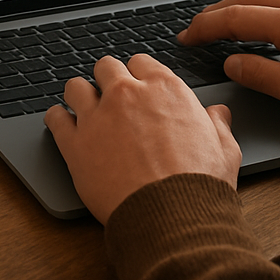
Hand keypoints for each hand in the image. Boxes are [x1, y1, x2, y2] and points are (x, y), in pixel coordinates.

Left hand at [44, 55, 241, 224]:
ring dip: (80, 95)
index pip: (141, 62)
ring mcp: (98, 116)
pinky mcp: (75, 142)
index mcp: (164, 89)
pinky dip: (57, 119)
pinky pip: (55, 118)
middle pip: (106, 67)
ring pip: (76, 86)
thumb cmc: (199, 185)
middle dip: (108, 79)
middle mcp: (127, 94)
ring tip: (83, 108)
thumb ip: (217, 124)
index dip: (138, 75)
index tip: (137, 86)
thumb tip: (217, 113)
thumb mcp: (224, 150)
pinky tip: (62, 125)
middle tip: (111, 97)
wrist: (173, 217)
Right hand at [178, 0, 279, 128]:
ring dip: (235, 3)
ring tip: (217, 18)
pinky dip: (258, 2)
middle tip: (194, 29)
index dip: (205, 28)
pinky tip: (255, 14)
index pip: (236, 18)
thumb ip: (261, 76)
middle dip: (214, 13)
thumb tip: (232, 64)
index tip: (187, 37)